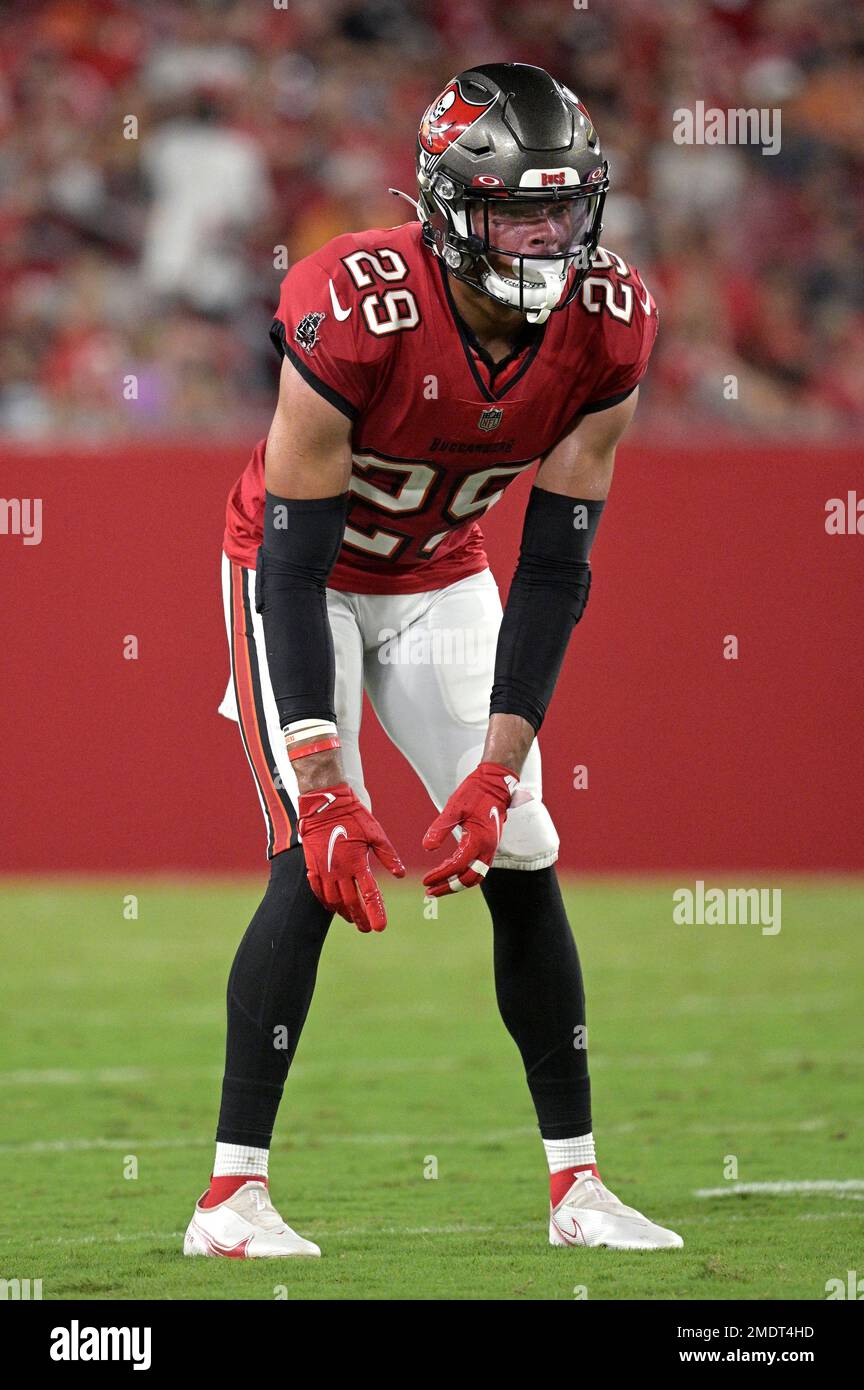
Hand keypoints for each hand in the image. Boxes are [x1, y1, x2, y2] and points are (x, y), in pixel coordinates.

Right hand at [298, 782, 404, 931]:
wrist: (324, 803)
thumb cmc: (353, 815)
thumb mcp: (376, 834)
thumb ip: (388, 856)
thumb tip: (400, 875)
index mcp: (357, 863)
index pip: (369, 894)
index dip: (375, 912)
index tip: (380, 928)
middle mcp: (339, 870)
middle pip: (350, 902)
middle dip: (359, 918)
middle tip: (366, 929)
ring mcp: (323, 869)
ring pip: (333, 899)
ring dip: (343, 912)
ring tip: (352, 919)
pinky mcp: (312, 865)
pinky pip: (317, 890)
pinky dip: (325, 901)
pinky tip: (331, 906)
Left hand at [422, 762, 518, 897]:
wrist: (496, 783)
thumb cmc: (474, 793)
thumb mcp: (454, 808)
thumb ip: (440, 828)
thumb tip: (427, 848)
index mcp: (479, 840)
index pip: (457, 866)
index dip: (440, 875)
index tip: (425, 881)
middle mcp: (488, 848)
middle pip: (469, 879)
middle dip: (449, 887)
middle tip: (429, 891)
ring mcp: (490, 848)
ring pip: (476, 876)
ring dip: (457, 884)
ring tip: (437, 888)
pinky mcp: (489, 846)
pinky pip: (478, 868)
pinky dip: (463, 874)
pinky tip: (448, 871)